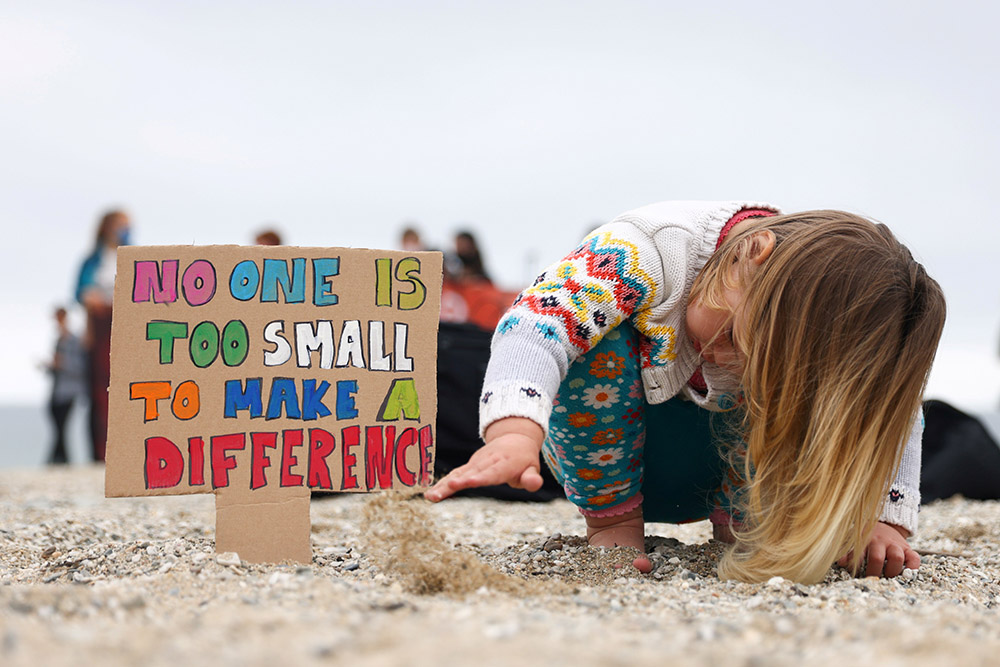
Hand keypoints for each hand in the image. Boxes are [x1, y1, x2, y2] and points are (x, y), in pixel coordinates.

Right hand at [425, 417, 544, 501]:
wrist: (513, 438)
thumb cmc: (523, 459)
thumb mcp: (532, 468)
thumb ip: (532, 478)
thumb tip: (534, 484)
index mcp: (504, 464)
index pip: (492, 473)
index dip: (481, 477)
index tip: (470, 482)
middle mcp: (487, 462)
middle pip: (470, 474)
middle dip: (457, 483)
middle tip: (443, 491)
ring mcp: (476, 463)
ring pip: (458, 474)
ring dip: (444, 485)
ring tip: (431, 497)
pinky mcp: (469, 466)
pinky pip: (454, 475)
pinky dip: (443, 483)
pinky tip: (431, 494)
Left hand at [838, 522, 919, 577]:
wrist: (886, 524)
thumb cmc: (868, 536)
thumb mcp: (857, 540)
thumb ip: (849, 551)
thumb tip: (841, 562)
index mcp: (865, 540)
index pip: (859, 554)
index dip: (856, 565)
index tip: (855, 574)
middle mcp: (881, 542)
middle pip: (877, 558)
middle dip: (873, 572)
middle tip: (871, 580)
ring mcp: (896, 545)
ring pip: (896, 558)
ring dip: (892, 571)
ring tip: (887, 577)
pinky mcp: (908, 549)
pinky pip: (914, 558)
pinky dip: (912, 568)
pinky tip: (906, 574)